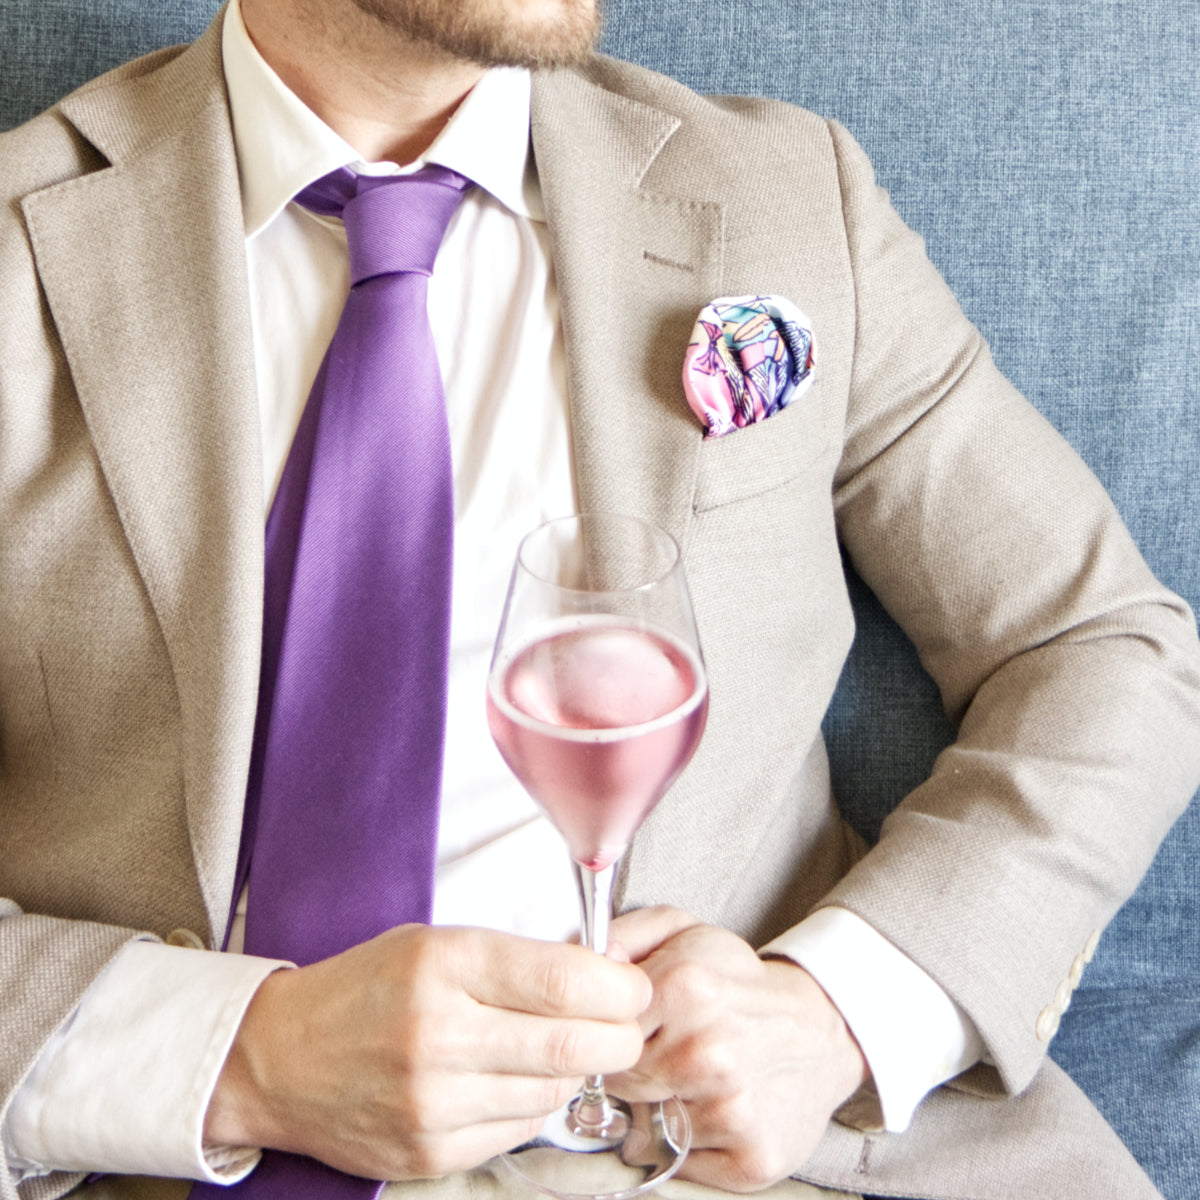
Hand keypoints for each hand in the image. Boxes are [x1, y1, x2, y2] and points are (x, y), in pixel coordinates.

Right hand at [203, 924, 650, 1179]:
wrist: (278, 1058)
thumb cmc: (368, 987)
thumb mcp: (437, 943)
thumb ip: (518, 960)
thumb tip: (606, 976)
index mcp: (443, 964)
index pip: (564, 982)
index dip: (618, 988)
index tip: (632, 987)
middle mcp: (438, 1034)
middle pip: (572, 1045)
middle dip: (620, 1036)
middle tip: (626, 1024)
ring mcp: (433, 1102)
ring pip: (552, 1093)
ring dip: (575, 1071)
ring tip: (561, 1046)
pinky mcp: (429, 1152)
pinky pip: (518, 1130)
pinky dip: (535, 1104)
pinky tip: (518, 1079)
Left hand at [608, 907, 867, 1192]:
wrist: (820, 1031)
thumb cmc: (740, 983)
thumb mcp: (686, 933)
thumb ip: (626, 934)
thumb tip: (581, 954)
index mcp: (689, 985)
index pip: (602, 1031)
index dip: (610, 1034)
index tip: (631, 1030)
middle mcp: (710, 1051)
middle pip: (622, 1084)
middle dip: (635, 1073)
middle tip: (668, 1054)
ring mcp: (733, 1109)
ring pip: (650, 1128)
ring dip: (663, 1110)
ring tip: (696, 1080)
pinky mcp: (752, 1158)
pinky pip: (684, 1166)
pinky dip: (691, 1146)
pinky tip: (716, 1111)